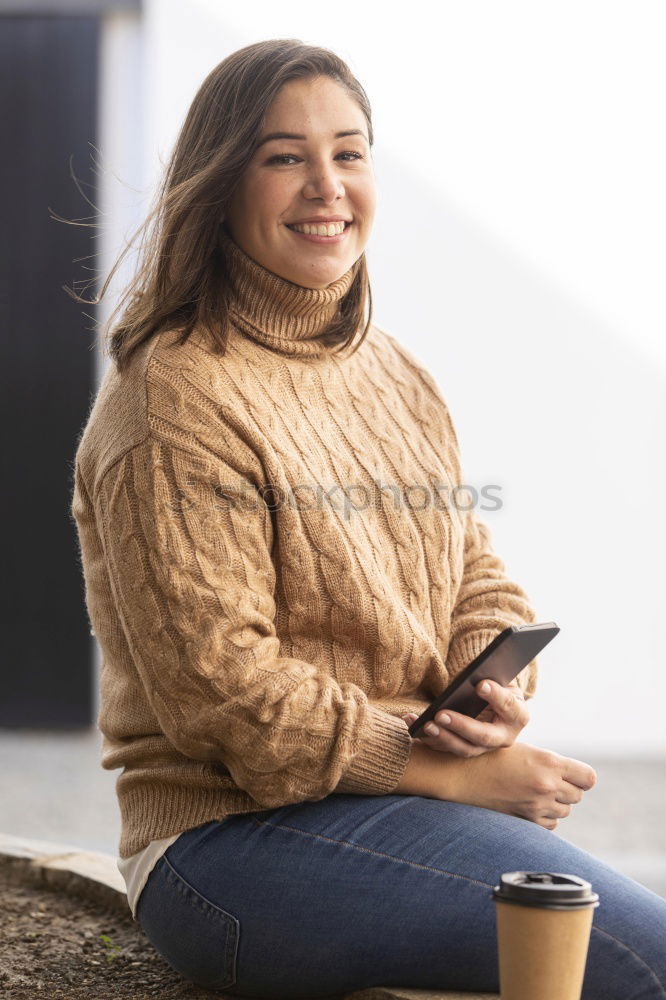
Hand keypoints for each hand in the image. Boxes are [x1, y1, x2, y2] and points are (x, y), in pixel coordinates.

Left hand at [402, 678, 527, 757]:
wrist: (495, 705)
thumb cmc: (498, 687)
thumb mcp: (501, 680)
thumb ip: (492, 680)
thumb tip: (475, 678)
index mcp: (517, 715)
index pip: (509, 706)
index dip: (496, 696)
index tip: (480, 684)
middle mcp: (503, 737)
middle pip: (483, 736)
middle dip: (462, 726)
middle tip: (441, 714)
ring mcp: (483, 747)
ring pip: (463, 748)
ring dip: (443, 738)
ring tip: (426, 724)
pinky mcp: (464, 749)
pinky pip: (444, 747)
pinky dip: (426, 737)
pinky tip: (411, 722)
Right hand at [443, 741, 597, 829]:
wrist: (462, 774)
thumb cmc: (491, 755)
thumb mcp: (523, 749)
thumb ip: (548, 762)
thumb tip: (568, 774)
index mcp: (549, 762)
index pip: (588, 778)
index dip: (582, 777)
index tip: (572, 775)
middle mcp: (547, 785)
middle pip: (578, 796)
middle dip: (567, 789)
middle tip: (548, 781)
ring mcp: (538, 806)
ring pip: (565, 811)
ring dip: (555, 803)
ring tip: (534, 791)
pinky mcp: (527, 821)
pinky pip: (550, 824)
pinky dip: (544, 816)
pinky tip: (528, 804)